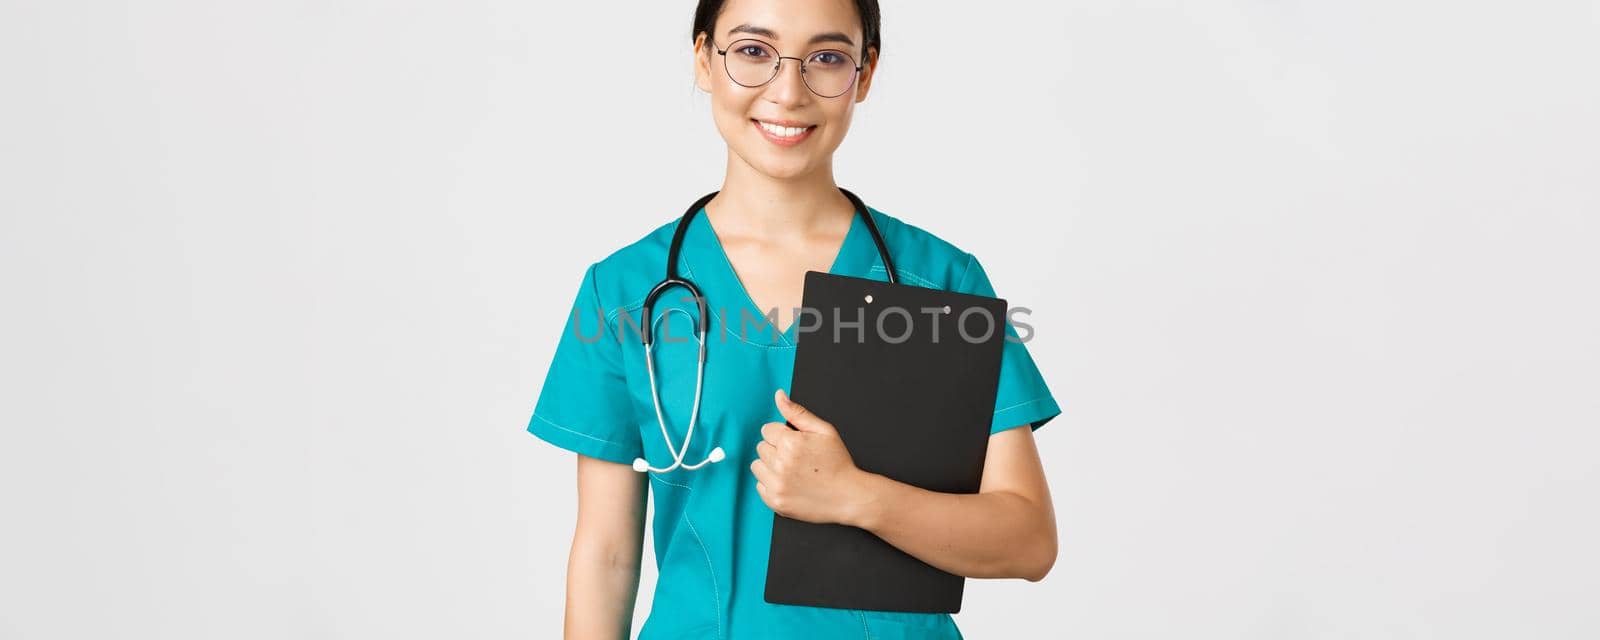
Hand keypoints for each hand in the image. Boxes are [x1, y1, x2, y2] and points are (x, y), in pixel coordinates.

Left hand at [750, 389, 871, 524]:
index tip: (796, 444)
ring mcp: (777, 484)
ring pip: (757, 466)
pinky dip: (771, 484)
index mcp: (790, 443)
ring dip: (770, 466)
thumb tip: (779, 396)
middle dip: (776, 449)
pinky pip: (759, 486)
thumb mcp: (824, 431)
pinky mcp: (775, 501)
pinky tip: (789, 483)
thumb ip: (798, 413)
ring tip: (791, 471)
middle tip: (797, 458)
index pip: (767, 430)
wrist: (848, 496)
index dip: (782, 435)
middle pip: (761, 447)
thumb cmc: (838, 463)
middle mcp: (780, 464)